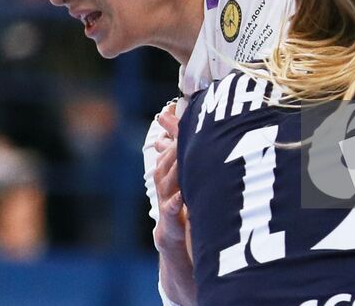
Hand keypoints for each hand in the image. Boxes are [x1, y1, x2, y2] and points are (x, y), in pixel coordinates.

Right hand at [151, 101, 189, 254]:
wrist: (172, 237)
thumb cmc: (184, 202)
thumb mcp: (185, 179)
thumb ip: (185, 156)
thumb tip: (190, 131)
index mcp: (168, 172)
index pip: (170, 148)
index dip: (175, 133)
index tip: (185, 117)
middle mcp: (164, 184)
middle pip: (167, 160)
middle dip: (176, 146)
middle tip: (188, 132)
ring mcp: (165, 200)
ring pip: (166, 180)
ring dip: (174, 168)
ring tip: (183, 155)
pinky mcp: (169, 219)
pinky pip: (171, 207)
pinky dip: (176, 201)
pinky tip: (182, 195)